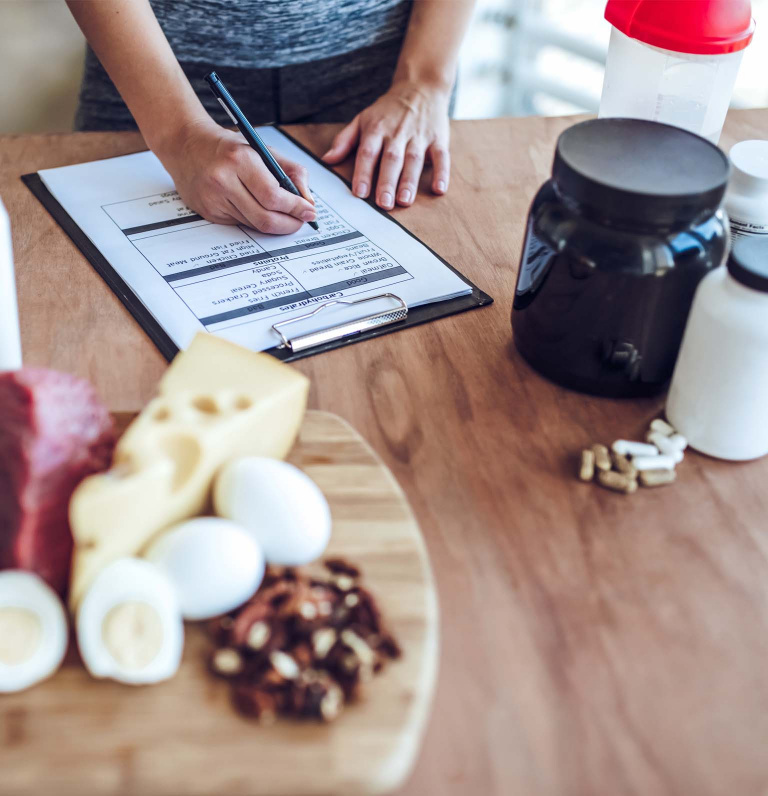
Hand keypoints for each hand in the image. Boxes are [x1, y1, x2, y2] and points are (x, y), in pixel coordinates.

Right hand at [156, 119, 316, 234]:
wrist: (185, 144)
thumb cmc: (229, 147)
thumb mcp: (263, 149)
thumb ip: (292, 172)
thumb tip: (309, 201)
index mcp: (240, 159)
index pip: (274, 196)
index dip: (295, 208)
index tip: (309, 212)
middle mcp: (223, 180)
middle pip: (265, 218)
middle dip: (289, 224)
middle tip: (301, 221)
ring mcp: (213, 200)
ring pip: (254, 224)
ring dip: (275, 224)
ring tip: (284, 216)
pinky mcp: (208, 213)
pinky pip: (241, 225)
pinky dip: (255, 221)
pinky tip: (257, 210)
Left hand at [322, 81, 450, 209]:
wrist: (420, 86)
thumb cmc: (388, 110)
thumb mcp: (362, 119)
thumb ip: (344, 140)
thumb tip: (327, 160)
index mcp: (376, 129)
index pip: (367, 152)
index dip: (363, 173)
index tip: (360, 193)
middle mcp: (397, 133)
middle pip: (391, 159)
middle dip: (387, 182)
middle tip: (384, 204)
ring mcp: (419, 136)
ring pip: (414, 160)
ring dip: (410, 181)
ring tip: (405, 201)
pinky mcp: (438, 138)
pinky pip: (441, 156)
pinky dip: (442, 172)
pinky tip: (439, 189)